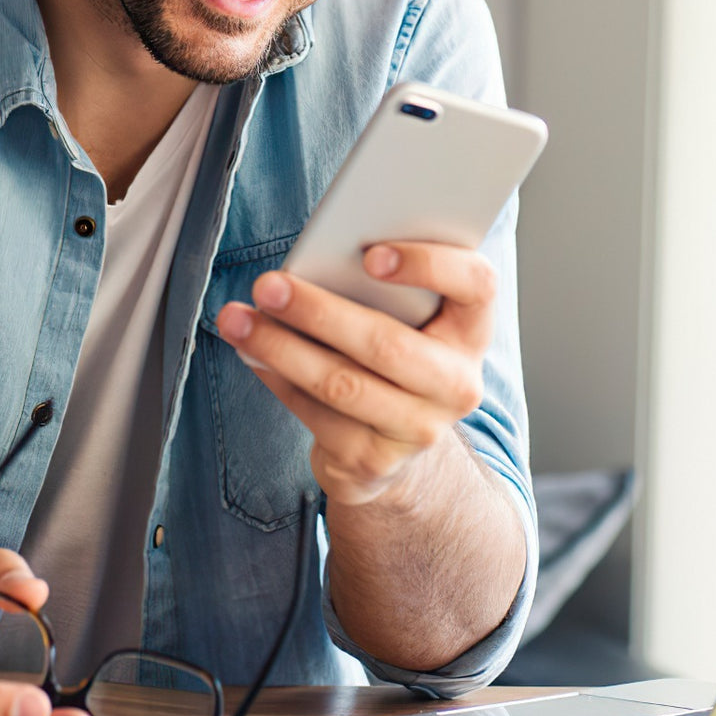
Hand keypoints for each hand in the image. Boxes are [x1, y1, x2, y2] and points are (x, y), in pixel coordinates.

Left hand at [214, 242, 494, 505]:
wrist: (400, 439)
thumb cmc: (396, 345)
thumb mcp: (408, 313)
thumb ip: (383, 283)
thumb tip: (316, 260)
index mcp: (473, 328)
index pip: (476, 284)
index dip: (430, 265)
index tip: (370, 253)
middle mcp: (457, 384)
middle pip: (386, 344)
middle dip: (318, 312)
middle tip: (268, 285)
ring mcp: (418, 430)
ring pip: (340, 385)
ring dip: (280, 347)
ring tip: (238, 318)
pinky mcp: (374, 462)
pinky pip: (315, 415)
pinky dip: (276, 378)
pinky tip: (250, 352)